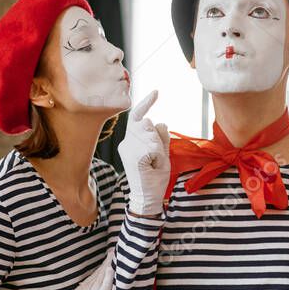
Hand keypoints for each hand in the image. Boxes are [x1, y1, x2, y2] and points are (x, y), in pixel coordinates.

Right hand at [119, 90, 170, 215]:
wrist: (148, 197)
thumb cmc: (154, 178)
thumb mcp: (162, 154)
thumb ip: (161, 139)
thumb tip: (161, 121)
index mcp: (130, 141)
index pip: (138, 117)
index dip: (146, 103)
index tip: (156, 92)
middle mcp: (126, 142)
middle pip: (147, 123)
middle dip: (157, 138)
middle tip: (155, 158)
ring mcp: (128, 149)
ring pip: (151, 134)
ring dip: (158, 148)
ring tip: (153, 163)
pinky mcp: (134, 156)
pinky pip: (154, 146)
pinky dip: (158, 156)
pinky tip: (152, 166)